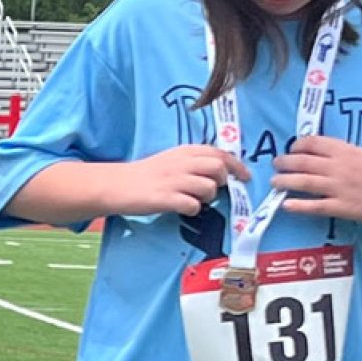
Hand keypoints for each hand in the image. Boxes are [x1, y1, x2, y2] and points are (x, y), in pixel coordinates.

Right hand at [108, 145, 250, 216]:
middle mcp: (180, 163)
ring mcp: (173, 180)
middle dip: (223, 180)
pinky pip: (192, 205)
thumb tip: (221, 171)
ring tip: (194, 199)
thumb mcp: (171, 161)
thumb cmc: (146, 174)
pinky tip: (182, 208)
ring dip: (208, 197)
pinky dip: (192, 209)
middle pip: (218, 167)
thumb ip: (193, 163)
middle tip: (215, 189)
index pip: (218, 152)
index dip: (236, 165)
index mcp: (183, 151)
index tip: (245, 176)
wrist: (116, 184)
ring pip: (209, 187)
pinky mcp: (165, 198)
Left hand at [275, 135, 361, 227]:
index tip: (291, 150)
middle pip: (303, 162)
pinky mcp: (343, 208)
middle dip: (285, 162)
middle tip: (276, 164)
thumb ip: (341, 152)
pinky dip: (299, 205)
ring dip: (285, 181)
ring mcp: (340, 188)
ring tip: (274, 181)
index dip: (296, 146)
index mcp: (346, 151)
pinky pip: (316, 206)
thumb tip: (315, 148)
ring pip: (305, 182)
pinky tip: (286, 205)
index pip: (313, 143)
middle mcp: (340, 168)